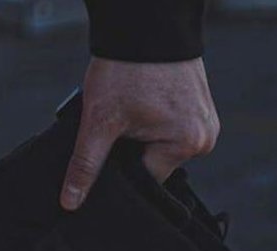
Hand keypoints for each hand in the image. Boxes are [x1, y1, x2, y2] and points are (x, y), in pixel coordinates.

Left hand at [60, 57, 219, 210]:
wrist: (144, 22)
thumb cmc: (126, 67)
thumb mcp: (99, 122)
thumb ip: (86, 166)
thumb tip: (71, 202)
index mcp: (188, 144)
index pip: (144, 181)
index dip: (120, 173)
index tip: (105, 154)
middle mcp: (205, 137)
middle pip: (153, 166)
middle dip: (129, 153)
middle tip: (116, 127)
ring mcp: (205, 122)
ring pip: (159, 149)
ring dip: (139, 139)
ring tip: (129, 114)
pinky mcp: (200, 109)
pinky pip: (169, 131)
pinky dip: (150, 125)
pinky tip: (140, 108)